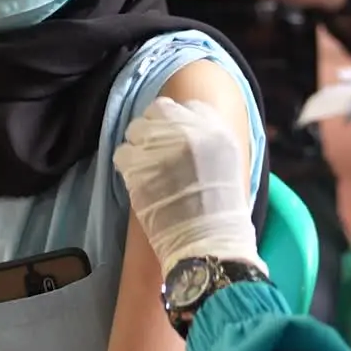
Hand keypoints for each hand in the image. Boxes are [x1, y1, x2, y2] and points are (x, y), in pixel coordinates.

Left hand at [113, 97, 263, 276]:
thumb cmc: (222, 210)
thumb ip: (208, 137)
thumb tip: (182, 129)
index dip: (179, 122)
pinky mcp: (138, 166)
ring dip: (139, 145)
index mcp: (216, 129)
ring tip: (146, 167)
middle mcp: (188, 132)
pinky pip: (121, 152)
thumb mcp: (228, 162)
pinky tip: (137, 179)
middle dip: (155, 128)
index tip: (177, 139)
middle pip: (159, 110)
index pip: (189, 107)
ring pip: (136, 128)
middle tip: (156, 150)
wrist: (209, 243)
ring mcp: (161, 147)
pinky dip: (126, 165)